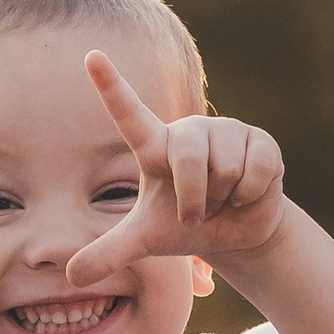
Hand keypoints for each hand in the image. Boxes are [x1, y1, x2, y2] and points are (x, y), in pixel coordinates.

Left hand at [65, 54, 285, 285]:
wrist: (238, 234)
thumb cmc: (186, 226)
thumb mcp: (145, 241)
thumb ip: (109, 252)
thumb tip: (73, 277)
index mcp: (156, 146)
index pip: (128, 113)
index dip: (111, 86)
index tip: (90, 56)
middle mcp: (189, 131)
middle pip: (190, 158)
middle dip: (195, 199)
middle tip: (197, 210)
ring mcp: (227, 130)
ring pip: (226, 166)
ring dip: (225, 197)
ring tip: (224, 197)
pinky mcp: (261, 140)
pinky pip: (254, 170)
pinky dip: (250, 195)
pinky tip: (247, 194)